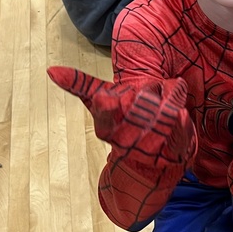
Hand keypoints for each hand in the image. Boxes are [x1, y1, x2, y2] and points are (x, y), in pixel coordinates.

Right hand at [47, 66, 195, 170]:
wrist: (150, 161)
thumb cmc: (124, 122)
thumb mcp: (102, 101)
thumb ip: (81, 84)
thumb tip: (51, 70)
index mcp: (107, 127)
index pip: (104, 114)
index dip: (107, 107)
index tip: (108, 98)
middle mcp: (125, 141)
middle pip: (138, 108)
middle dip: (148, 92)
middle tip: (153, 86)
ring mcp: (149, 149)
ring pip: (161, 116)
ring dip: (167, 100)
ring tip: (169, 94)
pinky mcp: (172, 154)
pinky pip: (179, 133)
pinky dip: (181, 121)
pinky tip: (181, 113)